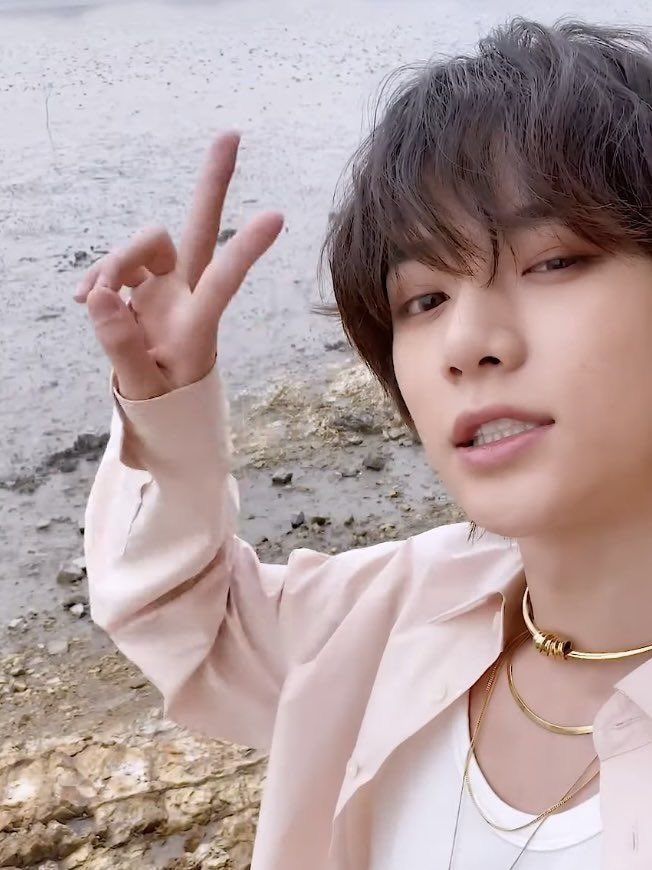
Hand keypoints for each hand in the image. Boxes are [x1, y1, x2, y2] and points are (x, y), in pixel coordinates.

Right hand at [74, 133, 283, 400]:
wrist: (162, 412)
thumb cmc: (166, 406)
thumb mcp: (144, 389)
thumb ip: (121, 346)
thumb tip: (97, 296)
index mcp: (198, 326)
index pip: (223, 282)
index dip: (245, 249)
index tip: (277, 216)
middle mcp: (186, 297)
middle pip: (197, 231)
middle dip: (213, 184)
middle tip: (231, 133)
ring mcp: (164, 290)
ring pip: (143, 245)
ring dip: (113, 263)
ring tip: (92, 299)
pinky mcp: (142, 290)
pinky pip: (116, 267)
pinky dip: (97, 278)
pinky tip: (84, 299)